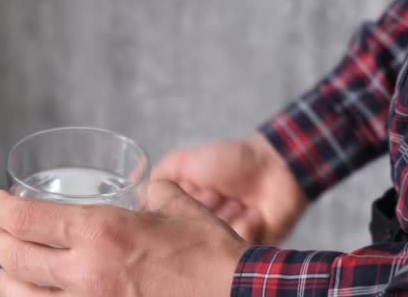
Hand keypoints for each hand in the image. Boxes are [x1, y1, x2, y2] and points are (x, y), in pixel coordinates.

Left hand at [0, 181, 248, 296]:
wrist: (233, 295)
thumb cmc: (208, 253)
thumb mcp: (177, 207)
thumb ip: (152, 190)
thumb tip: (144, 187)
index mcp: (102, 231)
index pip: (26, 218)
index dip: (2, 208)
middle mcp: (86, 271)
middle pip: (14, 257)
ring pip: (21, 295)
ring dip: (5, 279)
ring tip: (3, 272)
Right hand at [152, 133, 306, 244]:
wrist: (273, 165)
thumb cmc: (229, 160)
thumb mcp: (183, 160)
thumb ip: (156, 176)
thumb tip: (133, 193)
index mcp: (187, 206)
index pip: (172, 221)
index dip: (184, 207)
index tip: (199, 190)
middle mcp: (204, 224)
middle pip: (193, 234)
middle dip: (207, 210)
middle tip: (218, 194)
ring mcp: (227, 235)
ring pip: (215, 242)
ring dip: (228, 216)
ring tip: (239, 200)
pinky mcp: (249, 245)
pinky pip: (240, 247)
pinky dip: (247, 225)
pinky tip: (254, 211)